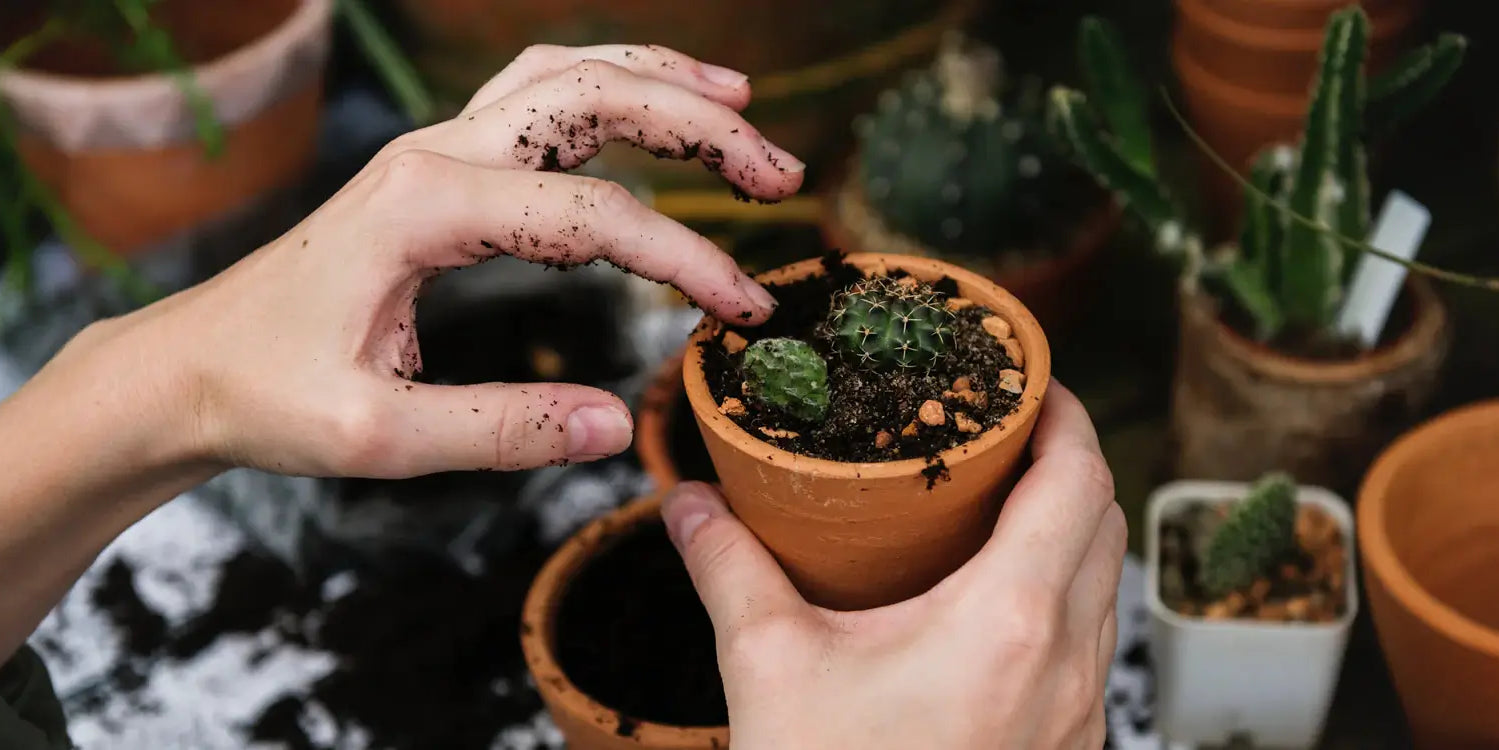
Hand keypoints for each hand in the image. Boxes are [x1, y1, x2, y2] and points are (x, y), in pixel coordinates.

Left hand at [65, 44, 802, 478]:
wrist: (190, 366)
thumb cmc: (269, 396)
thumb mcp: (379, 437)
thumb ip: (502, 431)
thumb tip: (617, 426)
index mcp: (424, 208)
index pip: (594, 216)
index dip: (685, 260)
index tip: (743, 313)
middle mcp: (434, 154)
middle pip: (593, 97)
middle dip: (700, 124)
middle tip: (780, 173)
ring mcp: (434, 150)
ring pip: (566, 76)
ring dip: (660, 82)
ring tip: (740, 103)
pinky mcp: (437, 168)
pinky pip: (536, 100)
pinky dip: (607, 92)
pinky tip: (650, 114)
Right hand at [661, 385, 1124, 748]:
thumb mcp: (768, 669)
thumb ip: (728, 569)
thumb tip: (687, 503)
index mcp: (1010, 620)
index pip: (1078, 478)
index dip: (1065, 412)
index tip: (1029, 378)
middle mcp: (1068, 662)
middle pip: (1104, 520)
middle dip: (1066, 458)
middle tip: (1005, 427)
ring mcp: (1080, 713)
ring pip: (1105, 584)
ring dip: (1070, 526)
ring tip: (1001, 499)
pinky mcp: (1071, 747)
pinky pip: (1092, 642)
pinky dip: (1064, 591)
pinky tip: (999, 596)